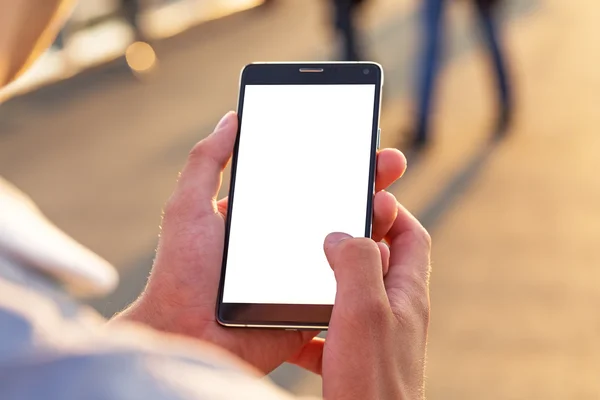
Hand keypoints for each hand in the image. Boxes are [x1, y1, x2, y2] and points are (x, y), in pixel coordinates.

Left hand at [114, 112, 407, 373]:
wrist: (189, 337)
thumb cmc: (182, 273)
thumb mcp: (188, 206)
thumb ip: (206, 161)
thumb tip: (231, 118)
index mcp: (263, 215)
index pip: (307, 179)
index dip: (334, 159)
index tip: (358, 138)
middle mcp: (288, 239)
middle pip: (336, 205)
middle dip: (367, 181)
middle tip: (391, 161)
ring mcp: (304, 270)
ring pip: (350, 240)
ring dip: (374, 218)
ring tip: (387, 200)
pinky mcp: (314, 302)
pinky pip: (350, 280)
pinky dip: (369, 262)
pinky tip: (384, 242)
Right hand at [289, 208, 430, 398]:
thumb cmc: (371, 380)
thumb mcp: (363, 310)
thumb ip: (357, 263)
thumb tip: (342, 234)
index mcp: (405, 294)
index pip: (412, 237)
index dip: (393, 212)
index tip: (365, 199)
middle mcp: (396, 313)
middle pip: (381, 262)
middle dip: (354, 243)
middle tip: (322, 232)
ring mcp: (377, 338)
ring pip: (353, 296)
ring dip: (328, 283)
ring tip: (300, 277)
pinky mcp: (357, 360)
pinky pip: (333, 332)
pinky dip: (312, 326)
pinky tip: (290, 333)